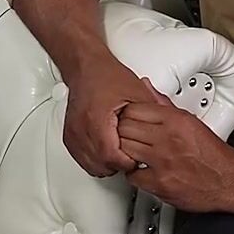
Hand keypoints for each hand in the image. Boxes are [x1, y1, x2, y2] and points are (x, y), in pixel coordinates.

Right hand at [63, 59, 166, 176]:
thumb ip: (151, 114)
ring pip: (90, 165)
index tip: (136, 158)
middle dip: (118, 165)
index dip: (127, 162)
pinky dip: (95, 160)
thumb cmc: (107, 76)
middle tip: (130, 157)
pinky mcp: (70, 136)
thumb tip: (162, 133)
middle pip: (100, 165)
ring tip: (120, 154)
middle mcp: (81, 128)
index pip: (111, 156)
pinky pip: (81, 159)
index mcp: (97, 119)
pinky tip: (106, 153)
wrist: (86, 67)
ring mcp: (73, 134)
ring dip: (106, 165)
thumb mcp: (137, 93)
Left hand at [115, 98, 233, 212]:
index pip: (133, 109)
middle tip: (126, 136)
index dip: (126, 114)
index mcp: (175, 120)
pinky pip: (131, 174)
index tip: (127, 119)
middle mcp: (168, 139)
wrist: (229, 182)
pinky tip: (140, 168)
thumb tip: (146, 86)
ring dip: (125, 151)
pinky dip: (133, 172)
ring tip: (133, 151)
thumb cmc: (213, 154)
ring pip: (124, 149)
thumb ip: (164, 104)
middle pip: (124, 128)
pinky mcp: (160, 183)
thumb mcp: (190, 121)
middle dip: (122, 132)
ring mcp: (162, 161)